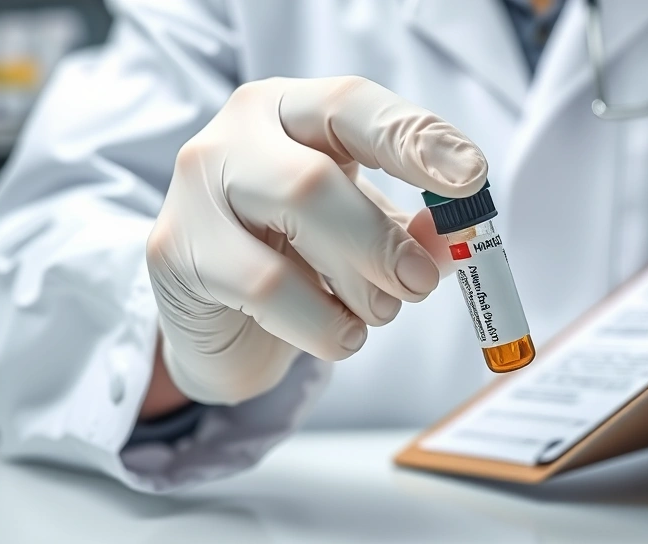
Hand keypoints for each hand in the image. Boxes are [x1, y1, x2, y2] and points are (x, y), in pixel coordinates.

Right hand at [146, 76, 485, 404]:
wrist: (222, 320)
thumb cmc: (301, 258)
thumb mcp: (368, 235)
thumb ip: (413, 232)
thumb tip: (454, 238)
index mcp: (291, 111)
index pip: (351, 106)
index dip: (414, 139)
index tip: (472, 178)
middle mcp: (235, 137)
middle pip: (314, 181)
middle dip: (381, 242)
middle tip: (419, 283)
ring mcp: (196, 192)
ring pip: (288, 236)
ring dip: (358, 289)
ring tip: (377, 311)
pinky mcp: (176, 253)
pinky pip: (267, 292)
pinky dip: (325, 326)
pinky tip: (337, 333)